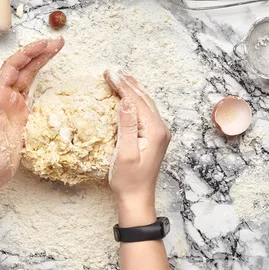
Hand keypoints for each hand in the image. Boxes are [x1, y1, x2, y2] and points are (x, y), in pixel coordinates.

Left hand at [0, 38, 64, 191]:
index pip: (14, 67)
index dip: (28, 53)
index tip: (44, 44)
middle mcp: (5, 95)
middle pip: (24, 67)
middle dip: (40, 52)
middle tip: (58, 41)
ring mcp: (15, 104)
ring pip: (30, 76)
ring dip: (42, 61)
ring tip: (57, 48)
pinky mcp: (23, 114)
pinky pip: (33, 90)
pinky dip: (41, 78)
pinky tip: (49, 71)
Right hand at [104, 70, 170, 223]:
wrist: (137, 199)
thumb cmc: (128, 180)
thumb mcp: (124, 154)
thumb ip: (126, 126)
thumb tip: (126, 100)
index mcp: (154, 131)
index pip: (136, 100)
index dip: (122, 85)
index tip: (108, 73)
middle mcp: (161, 129)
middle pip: (143, 98)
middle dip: (127, 82)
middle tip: (111, 70)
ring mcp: (159, 132)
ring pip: (145, 103)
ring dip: (132, 88)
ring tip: (120, 76)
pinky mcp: (155, 137)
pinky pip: (145, 111)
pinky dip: (135, 99)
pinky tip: (129, 95)